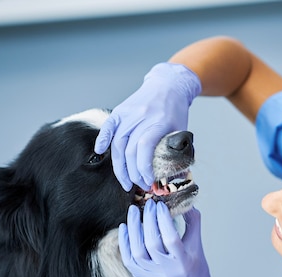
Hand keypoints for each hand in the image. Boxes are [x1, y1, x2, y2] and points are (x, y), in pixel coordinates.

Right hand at [95, 62, 201, 190]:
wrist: (168, 85)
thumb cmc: (176, 111)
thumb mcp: (182, 130)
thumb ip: (176, 152)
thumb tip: (173, 178)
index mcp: (160, 122)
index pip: (145, 148)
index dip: (144, 168)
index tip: (148, 181)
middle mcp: (142, 116)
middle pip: (129, 149)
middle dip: (133, 173)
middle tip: (138, 186)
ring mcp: (129, 113)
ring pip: (117, 143)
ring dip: (119, 166)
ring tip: (124, 181)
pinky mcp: (120, 110)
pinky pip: (108, 126)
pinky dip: (102, 139)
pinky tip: (99, 151)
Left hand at [119, 201, 221, 276]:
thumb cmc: (196, 269)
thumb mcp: (198, 246)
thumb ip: (193, 223)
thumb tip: (185, 202)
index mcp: (183, 262)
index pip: (171, 238)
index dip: (164, 220)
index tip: (160, 205)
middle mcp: (166, 271)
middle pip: (152, 243)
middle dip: (148, 220)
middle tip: (148, 205)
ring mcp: (152, 276)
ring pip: (137, 251)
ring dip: (133, 229)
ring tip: (133, 212)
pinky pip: (129, 259)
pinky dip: (125, 242)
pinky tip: (124, 227)